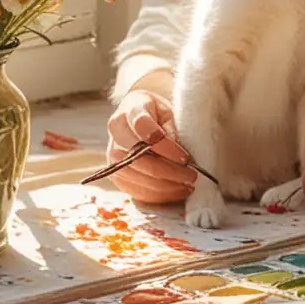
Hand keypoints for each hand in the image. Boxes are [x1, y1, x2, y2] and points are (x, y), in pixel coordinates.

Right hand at [106, 90, 196, 204]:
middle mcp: (116, 132)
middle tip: (191, 175)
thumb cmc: (158, 112)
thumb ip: (173, 129)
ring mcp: (113, 154)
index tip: (186, 157)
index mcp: (130, 109)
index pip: (143, 127)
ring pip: (137, 176)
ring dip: (164, 186)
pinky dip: (156, 195)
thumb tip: (179, 156)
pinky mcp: (115, 173)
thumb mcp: (169, 111)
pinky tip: (174, 192)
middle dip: (169, 171)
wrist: (138, 115)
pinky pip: (134, 190)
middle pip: (139, 158)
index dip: (165, 145)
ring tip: (187, 186)